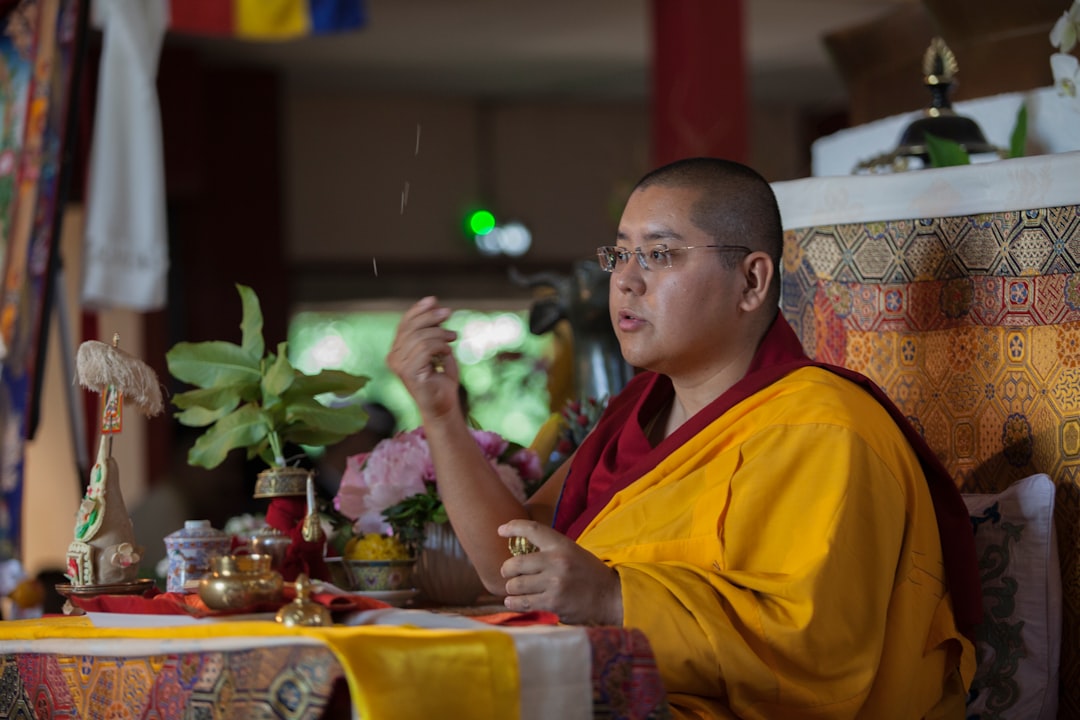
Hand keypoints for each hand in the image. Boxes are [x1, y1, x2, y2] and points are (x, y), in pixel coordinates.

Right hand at [387, 297, 460, 420]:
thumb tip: (432, 302)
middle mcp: (393, 357)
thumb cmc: (441, 380)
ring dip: (440, 334)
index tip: (434, 301)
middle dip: (431, 317)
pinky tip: (447, 353)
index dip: (418, 310)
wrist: (444, 406)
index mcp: (397, 351)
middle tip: (449, 313)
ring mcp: (399, 365)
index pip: (404, 324)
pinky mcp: (408, 372)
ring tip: (452, 338)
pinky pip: (426, 349)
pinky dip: (440, 346)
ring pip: (420, 337)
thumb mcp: (437, 348)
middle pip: (410, 327)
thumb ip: (432, 328)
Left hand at [497, 519, 622, 625]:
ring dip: (511, 589)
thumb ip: (549, 550)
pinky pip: (522, 603)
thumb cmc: (588, 573)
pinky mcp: (553, 604)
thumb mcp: (572, 552)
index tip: (501, 530)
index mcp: (562, 545)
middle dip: (506, 570)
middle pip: (515, 563)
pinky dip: (514, 603)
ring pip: (515, 585)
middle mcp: (556, 562)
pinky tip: (514, 602)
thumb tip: (519, 551)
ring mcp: (554, 584)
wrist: (610, 597)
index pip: (533, 529)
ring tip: (514, 590)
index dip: (513, 527)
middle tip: (508, 573)